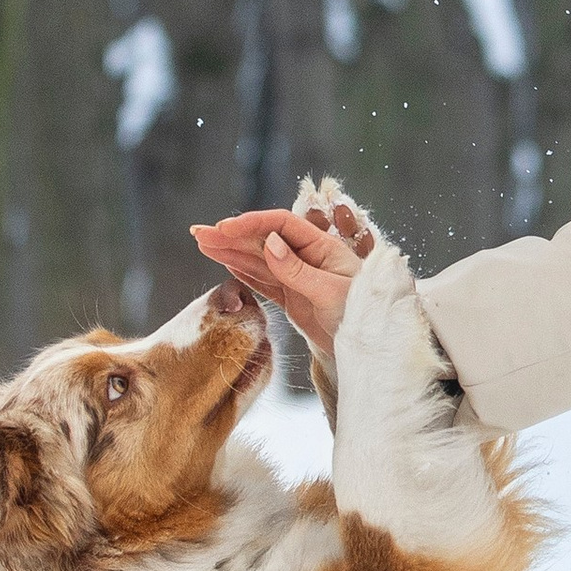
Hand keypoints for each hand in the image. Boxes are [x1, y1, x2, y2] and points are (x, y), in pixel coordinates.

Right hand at [190, 197, 373, 357]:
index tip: (225, 228)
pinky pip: (264, 282)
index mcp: (322, 247)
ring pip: (259, 261)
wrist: (371, 346)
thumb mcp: (329, 291)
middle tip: (199, 233)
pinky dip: (245, 273)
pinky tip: (226, 262)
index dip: (252, 224)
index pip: (281, 226)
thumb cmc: (361, 313)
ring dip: (231, 252)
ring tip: (203, 244)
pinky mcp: (293, 298)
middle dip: (231, 237)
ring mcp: (298, 278)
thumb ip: (298, 270)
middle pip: (264, 241)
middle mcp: (308, 258)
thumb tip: (270, 244)